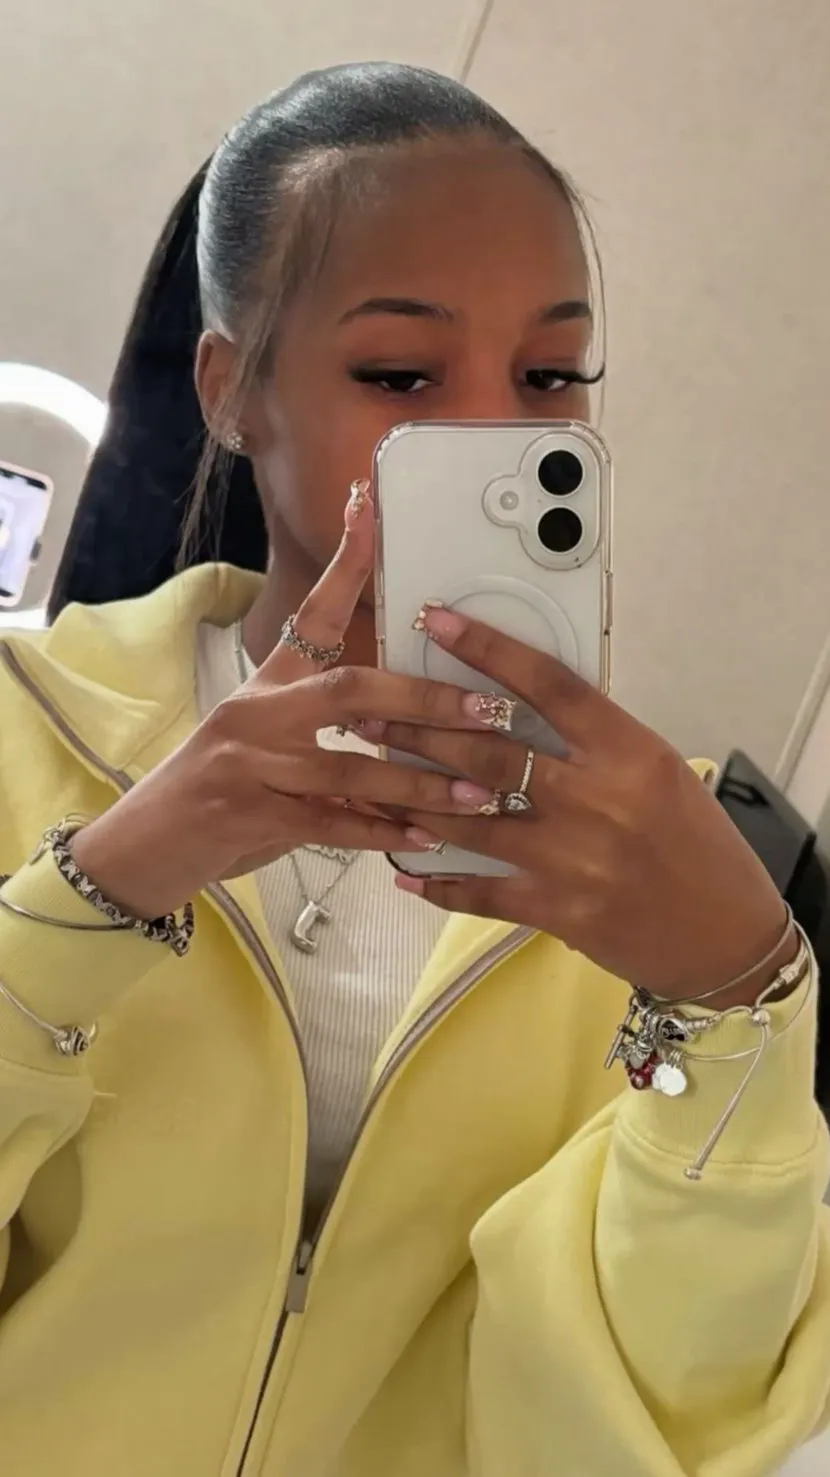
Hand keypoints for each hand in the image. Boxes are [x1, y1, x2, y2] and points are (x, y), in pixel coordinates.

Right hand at [71, 491, 497, 920]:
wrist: (151, 842)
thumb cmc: (219, 789)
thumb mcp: (263, 738)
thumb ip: (323, 725)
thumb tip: (401, 723)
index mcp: (268, 685)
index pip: (312, 613)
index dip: (347, 562)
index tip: (370, 506)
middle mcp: (259, 714)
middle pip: (350, 689)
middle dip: (425, 699)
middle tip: (486, 708)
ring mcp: (253, 765)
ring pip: (352, 768)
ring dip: (421, 784)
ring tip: (479, 793)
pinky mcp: (253, 816)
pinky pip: (333, 825)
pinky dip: (383, 834)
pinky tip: (426, 840)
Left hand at [389, 605, 793, 1004]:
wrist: (724, 937)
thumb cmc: (696, 847)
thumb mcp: (660, 774)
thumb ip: (597, 744)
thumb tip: (526, 710)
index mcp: (630, 753)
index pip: (549, 684)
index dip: (488, 648)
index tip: (440, 622)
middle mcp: (597, 799)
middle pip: (489, 751)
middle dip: (418, 729)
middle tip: (368, 711)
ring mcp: (572, 858)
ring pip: (470, 817)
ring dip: (412, 796)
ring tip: (370, 775)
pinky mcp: (555, 909)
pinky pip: (480, 890)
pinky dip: (439, 882)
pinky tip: (404, 872)